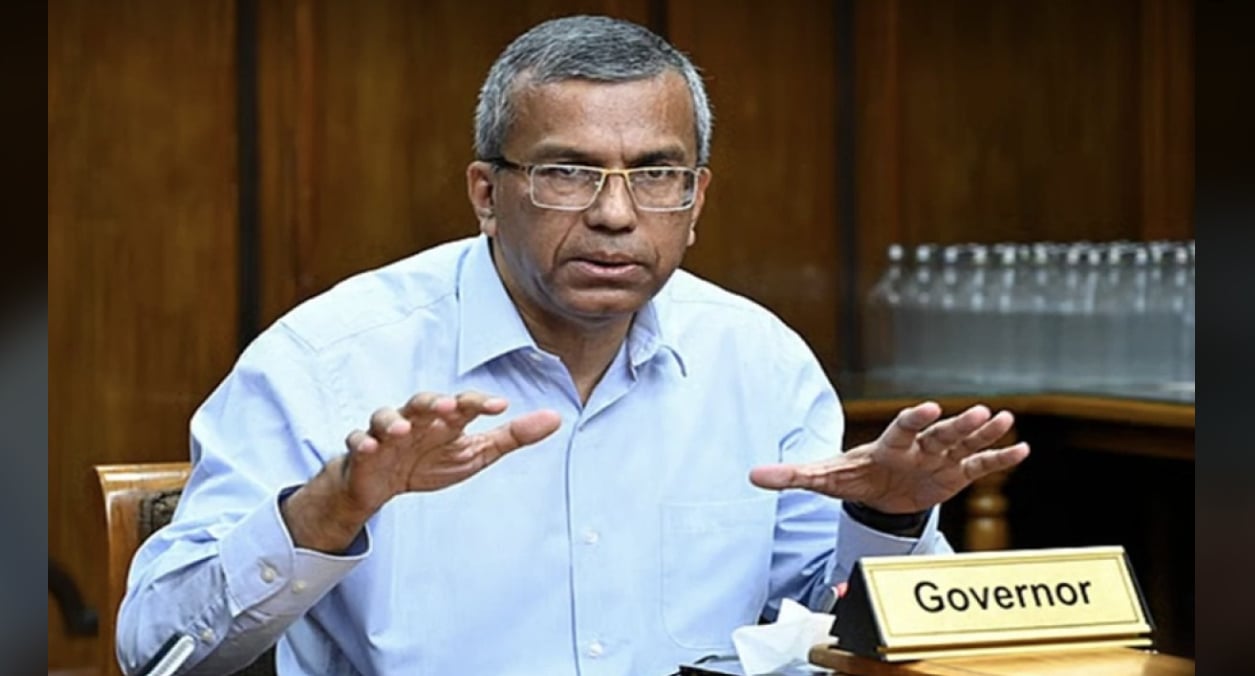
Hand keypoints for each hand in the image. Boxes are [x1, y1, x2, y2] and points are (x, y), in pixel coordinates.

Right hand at [283, 391, 560, 551]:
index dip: (479, 403)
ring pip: (386, 416)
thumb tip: (556, 418)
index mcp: (445, 419)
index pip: (464, 404)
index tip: (500, 407)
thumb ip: (513, 436)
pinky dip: (363, 442)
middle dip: (435, 403)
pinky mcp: (364, 450)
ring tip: (402, 430)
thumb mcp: (476, 453)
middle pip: (424, 401)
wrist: (383, 484)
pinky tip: (371, 447)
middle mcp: (416, 419)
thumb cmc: (431, 460)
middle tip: (450, 407)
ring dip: (393, 420)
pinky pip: (358, 441)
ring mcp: (387, 432)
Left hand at [748, 401, 1028, 513]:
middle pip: (939, 432)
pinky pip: (979, 467)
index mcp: (888, 444)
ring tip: (1005, 420)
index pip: (902, 427)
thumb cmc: (852, 478)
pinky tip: (1022, 450)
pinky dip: (1000, 460)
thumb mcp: (823, 478)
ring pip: (963, 443)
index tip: (926, 407)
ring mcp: (938, 458)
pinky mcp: (954, 475)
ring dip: (983, 433)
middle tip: (981, 410)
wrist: (876, 492)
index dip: (914, 418)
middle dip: (957, 423)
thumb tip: (753, 475)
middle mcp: (917, 446)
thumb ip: (792, 476)